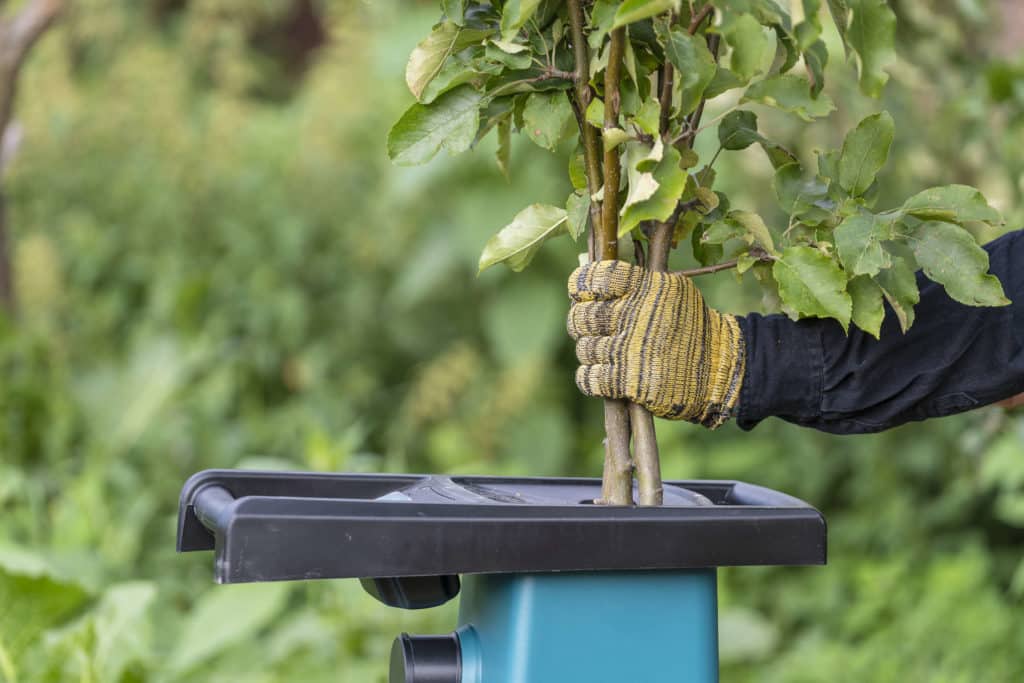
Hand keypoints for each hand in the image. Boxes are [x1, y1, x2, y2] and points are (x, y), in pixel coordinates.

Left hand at [567, 260, 745, 427]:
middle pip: (581, 317)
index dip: (580, 287)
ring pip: (584, 349)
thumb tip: (587, 285)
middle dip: (581, 324)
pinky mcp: (629, 381)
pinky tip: (601, 375)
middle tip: (592, 329)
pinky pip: (589, 378)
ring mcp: (629, 349)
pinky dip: (589, 378)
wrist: (718, 367)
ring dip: (590, 353)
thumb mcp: (671, 291)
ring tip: (607, 352)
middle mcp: (634, 316)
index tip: (582, 295)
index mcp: (644, 287)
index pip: (594, 279)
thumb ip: (634, 283)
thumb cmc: (689, 326)